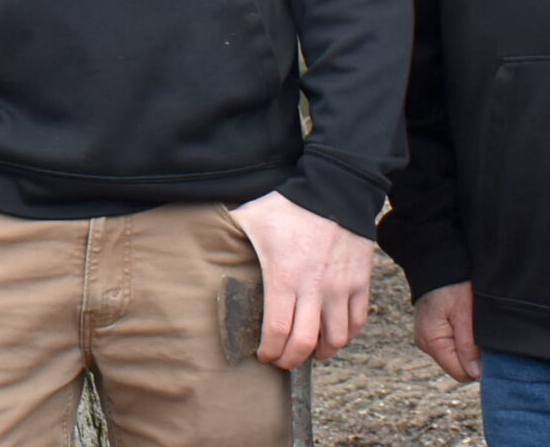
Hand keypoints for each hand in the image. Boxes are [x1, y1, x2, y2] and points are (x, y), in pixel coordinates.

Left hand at [229, 191, 375, 368]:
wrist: (334, 189)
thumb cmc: (288, 205)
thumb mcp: (250, 217)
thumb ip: (226, 233)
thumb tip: (189, 233)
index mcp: (283, 277)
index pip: (277, 331)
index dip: (269, 351)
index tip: (263, 354)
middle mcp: (314, 288)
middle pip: (305, 344)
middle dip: (291, 360)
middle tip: (283, 360)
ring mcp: (340, 287)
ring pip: (336, 339)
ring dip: (321, 351)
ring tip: (310, 350)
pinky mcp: (361, 282)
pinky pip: (357, 322)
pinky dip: (345, 335)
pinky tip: (333, 334)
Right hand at [412, 282, 480, 381]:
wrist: (439, 261)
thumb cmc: (452, 284)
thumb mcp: (465, 314)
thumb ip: (469, 345)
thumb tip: (476, 374)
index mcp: (431, 341)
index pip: (460, 372)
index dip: (478, 364)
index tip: (489, 346)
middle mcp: (426, 343)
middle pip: (459, 365)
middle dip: (474, 354)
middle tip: (482, 331)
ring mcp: (429, 337)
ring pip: (458, 355)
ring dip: (470, 345)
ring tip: (473, 323)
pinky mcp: (434, 331)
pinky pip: (454, 344)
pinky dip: (465, 337)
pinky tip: (467, 321)